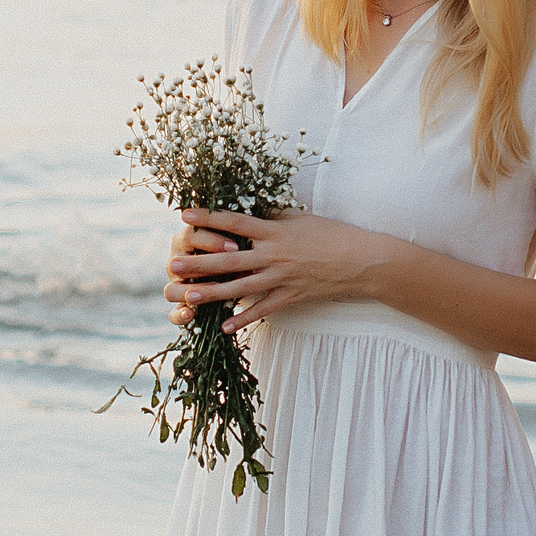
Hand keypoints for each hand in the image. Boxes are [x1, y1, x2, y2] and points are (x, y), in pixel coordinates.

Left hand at [163, 208, 388, 332]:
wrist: (362, 261)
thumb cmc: (332, 234)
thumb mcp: (301, 218)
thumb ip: (274, 216)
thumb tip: (251, 208)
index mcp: (275, 231)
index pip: (235, 222)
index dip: (209, 218)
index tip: (184, 215)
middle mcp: (275, 254)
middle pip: (230, 258)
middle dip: (200, 262)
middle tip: (174, 263)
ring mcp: (282, 278)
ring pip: (241, 288)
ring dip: (213, 293)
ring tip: (189, 297)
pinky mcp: (291, 296)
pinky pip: (264, 309)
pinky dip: (245, 319)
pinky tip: (225, 327)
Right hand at [164, 219, 243, 325]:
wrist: (202, 267)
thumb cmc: (227, 244)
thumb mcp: (233, 232)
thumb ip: (237, 223)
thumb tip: (259, 203)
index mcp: (186, 238)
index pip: (192, 234)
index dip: (212, 240)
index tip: (235, 246)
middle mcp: (176, 260)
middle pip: (179, 262)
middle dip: (201, 266)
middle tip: (220, 276)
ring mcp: (176, 283)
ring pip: (173, 290)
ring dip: (192, 294)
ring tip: (200, 296)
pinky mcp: (181, 305)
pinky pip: (175, 313)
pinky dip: (180, 315)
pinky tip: (190, 316)